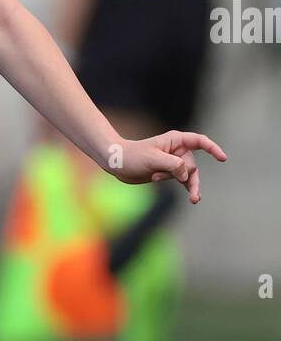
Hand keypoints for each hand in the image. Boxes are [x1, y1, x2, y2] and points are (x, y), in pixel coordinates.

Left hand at [108, 131, 227, 203]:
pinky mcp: (170, 173)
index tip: (223, 158)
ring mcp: (174, 162)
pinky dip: (187, 188)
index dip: (213, 149)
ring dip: (190, 186)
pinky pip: (184, 181)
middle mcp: (178, 150)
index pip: (199, 141)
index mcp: (175, 140)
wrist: (118, 164)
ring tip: (194, 200)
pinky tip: (193, 199)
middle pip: (191, 164)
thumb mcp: (153, 159)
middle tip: (157, 175)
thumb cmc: (133, 156)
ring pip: (189, 175)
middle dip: (179, 173)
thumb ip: (172, 165)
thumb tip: (186, 175)